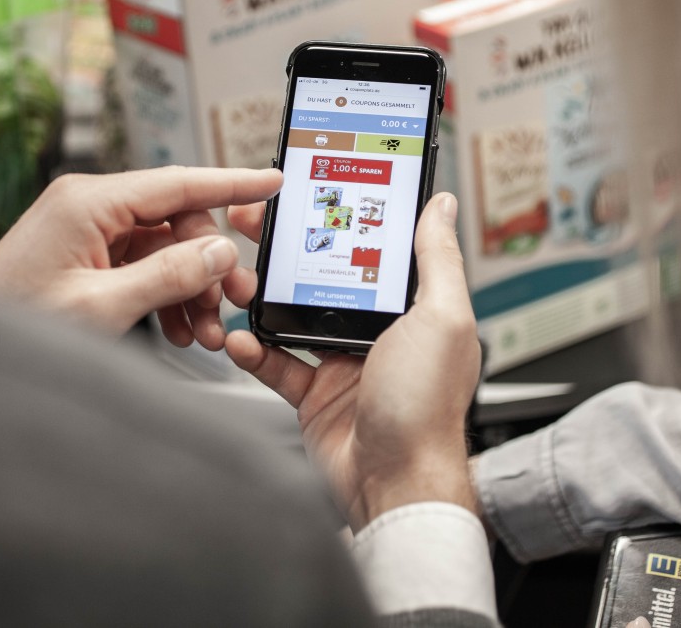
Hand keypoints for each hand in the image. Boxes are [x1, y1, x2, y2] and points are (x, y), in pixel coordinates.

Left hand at [0, 166, 281, 348]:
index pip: (178, 182)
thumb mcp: (104, 306)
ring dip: (190, 286)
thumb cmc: (17, 326)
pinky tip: (177, 328)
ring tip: (205, 332)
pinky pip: (141, 264)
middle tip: (232, 305)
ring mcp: (84, 229)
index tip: (272, 182)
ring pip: (163, 247)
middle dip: (210, 264)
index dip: (232, 183)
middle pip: (176, 220)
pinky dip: (165, 293)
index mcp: (88, 201)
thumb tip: (220, 252)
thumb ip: (169, 276)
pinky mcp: (82, 253)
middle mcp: (87, 205)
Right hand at [224, 193, 480, 529]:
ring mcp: (344, 364)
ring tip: (238, 283)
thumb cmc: (427, 409)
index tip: (313, 194)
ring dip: (262, 300)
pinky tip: (242, 338)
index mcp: (414, 310)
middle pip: (326, 279)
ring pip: (294, 317)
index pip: (375, 250)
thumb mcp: (442, 319)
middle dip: (289, 254)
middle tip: (256, 229)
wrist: (395, 485)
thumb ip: (437, 259)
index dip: (344, 220)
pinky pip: (277, 363)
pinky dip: (255, 350)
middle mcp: (379, 334)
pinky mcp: (315, 395)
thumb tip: (439, 206)